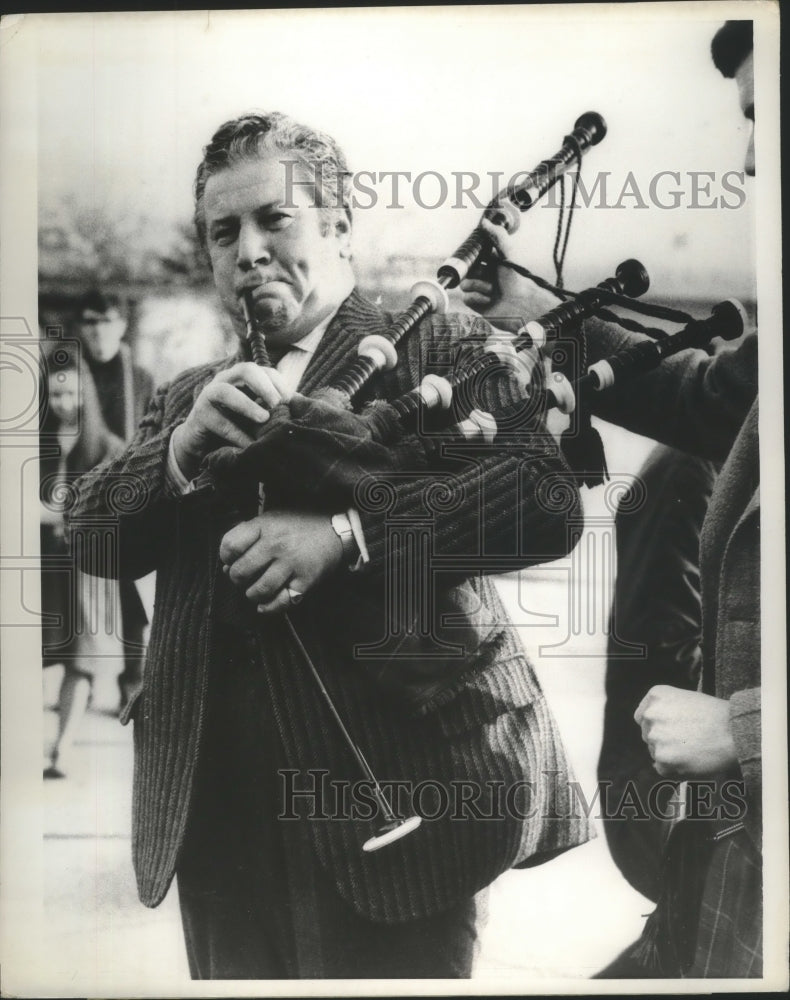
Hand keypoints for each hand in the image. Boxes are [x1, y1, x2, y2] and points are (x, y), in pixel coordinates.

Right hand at [172, 363, 290, 479]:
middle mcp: (225, 380)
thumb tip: (302, 406)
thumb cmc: (237, 425)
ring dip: (246, 405)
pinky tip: (250, 445)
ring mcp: (209, 395)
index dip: (279, 383)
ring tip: (263, 418)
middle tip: (278, 404)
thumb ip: (275, 408)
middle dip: (264, 385)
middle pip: (245, 370)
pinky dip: (236, 434)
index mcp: (242, 378)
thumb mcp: (257, 413)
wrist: (204, 443)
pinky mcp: (199, 415)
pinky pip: (218, 422)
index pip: (265, 371)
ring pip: (225, 391)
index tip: (291, 401)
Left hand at [219, 510, 343, 613]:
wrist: (335, 530)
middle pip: (241, 571)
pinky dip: (269, 608)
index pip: (230, 545)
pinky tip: (264, 606)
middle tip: (243, 578)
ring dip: (252, 595)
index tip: (230, 560)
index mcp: (265, 526)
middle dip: (237, 579)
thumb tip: (227, 565)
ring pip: (259, 590)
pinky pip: (281, 602)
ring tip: (255, 591)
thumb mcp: (271, 519)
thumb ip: (248, 537)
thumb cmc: (299, 524)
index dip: (225, 557)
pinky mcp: (305, 581)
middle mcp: (277, 545)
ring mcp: (292, 564)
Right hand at [459, 218, 561, 327]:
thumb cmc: (518, 279)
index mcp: (491, 262)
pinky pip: (466, 297)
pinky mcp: (476, 303)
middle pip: (466, 270)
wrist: (522, 304)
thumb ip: (497, 236)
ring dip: (477, 285)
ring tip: (491, 289)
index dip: (471, 256)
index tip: (472, 255)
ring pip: (464, 284)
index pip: (473, 256)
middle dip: (474, 271)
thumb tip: (484, 222)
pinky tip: (488, 300)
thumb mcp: (508, 253)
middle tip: (484, 273)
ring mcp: (480, 289)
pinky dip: (476, 298)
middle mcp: (484, 275)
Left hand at [634, 685, 737, 778]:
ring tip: (692, 751)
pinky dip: (674, 769)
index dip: (655, 726)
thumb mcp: (685, 699)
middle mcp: (651, 715)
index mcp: (655, 696)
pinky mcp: (663, 759)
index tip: (669, 731)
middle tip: (686, 742)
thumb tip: (652, 728)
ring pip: (655, 752)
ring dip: (669, 755)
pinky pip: (662, 768)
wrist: (735, 732)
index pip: (642, 717)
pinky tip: (691, 761)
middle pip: (647, 735)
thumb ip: (665, 710)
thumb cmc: (716, 715)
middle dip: (663, 740)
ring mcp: (655, 737)